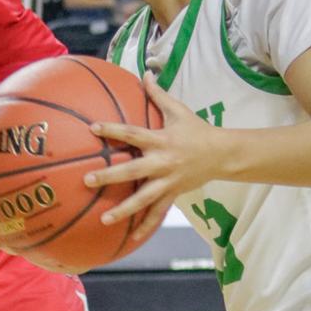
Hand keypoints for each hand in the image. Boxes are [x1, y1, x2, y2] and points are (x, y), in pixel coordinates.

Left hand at [85, 73, 213, 241]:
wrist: (222, 154)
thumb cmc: (196, 130)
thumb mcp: (179, 110)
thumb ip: (158, 94)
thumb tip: (145, 72)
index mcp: (161, 140)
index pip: (133, 134)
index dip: (113, 131)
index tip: (93, 129)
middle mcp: (163, 162)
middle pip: (133, 171)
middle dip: (110, 176)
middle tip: (87, 180)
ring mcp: (168, 181)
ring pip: (144, 199)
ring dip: (124, 210)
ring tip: (104, 219)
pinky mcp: (173, 194)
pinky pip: (158, 213)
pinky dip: (145, 225)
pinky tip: (130, 238)